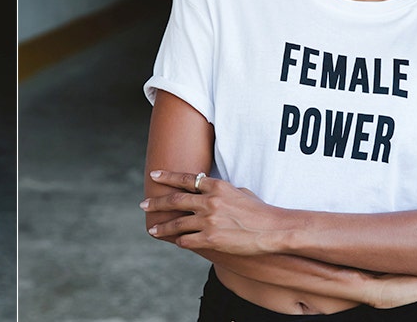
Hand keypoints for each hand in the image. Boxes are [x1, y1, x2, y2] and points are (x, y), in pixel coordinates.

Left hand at [141, 169, 284, 255]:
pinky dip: (180, 241)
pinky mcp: (211, 239)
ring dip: (162, 227)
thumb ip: (221, 191)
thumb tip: (210, 190)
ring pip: (177, 224)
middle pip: (174, 201)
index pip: (185, 179)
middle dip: (156, 203)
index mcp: (216, 186)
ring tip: (152, 229)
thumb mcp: (240, 192)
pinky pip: (187, 240)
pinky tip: (177, 241)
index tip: (154, 175)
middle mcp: (209, 202)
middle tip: (143, 204)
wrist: (273, 230)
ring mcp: (208, 221)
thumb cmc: (260, 210)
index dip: (167, 177)